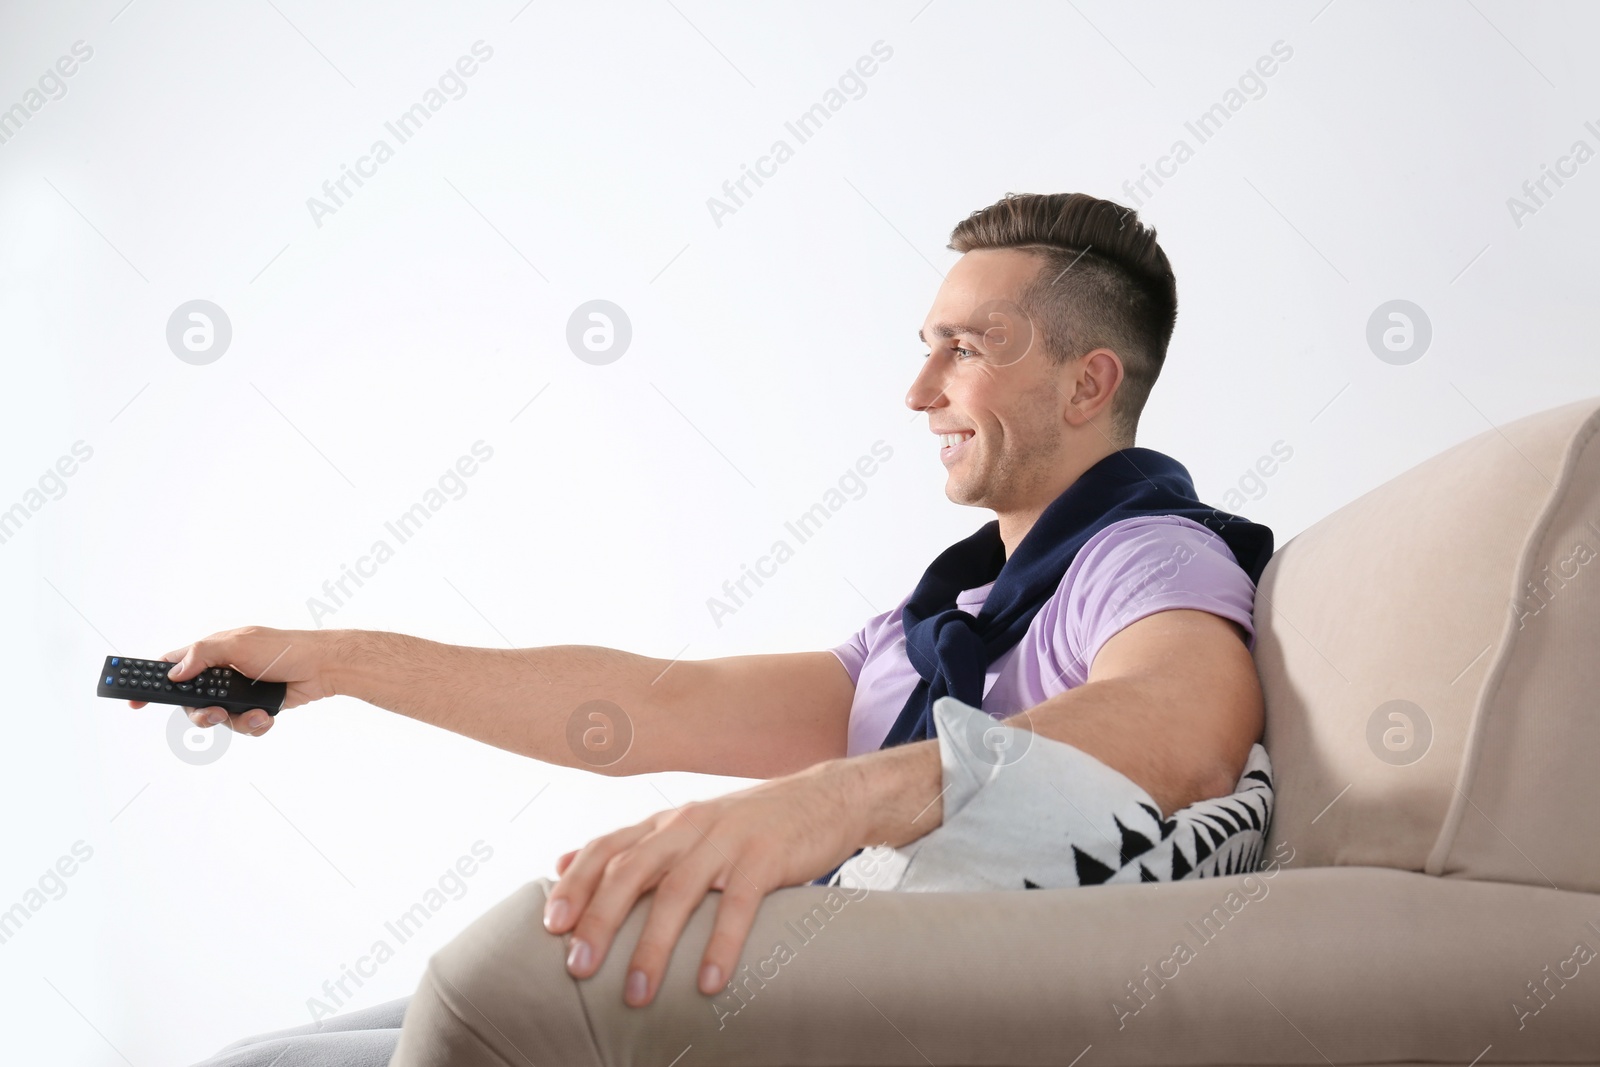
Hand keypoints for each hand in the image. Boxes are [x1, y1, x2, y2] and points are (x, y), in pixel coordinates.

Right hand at [126, 625, 338, 736]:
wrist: (322, 668)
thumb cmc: (283, 648)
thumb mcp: (238, 644)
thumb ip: (203, 654)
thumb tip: (174, 673)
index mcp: (211, 653)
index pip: (172, 666)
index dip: (151, 682)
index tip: (134, 702)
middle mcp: (221, 674)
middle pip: (191, 703)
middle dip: (201, 713)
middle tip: (214, 714)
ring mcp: (238, 692)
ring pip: (218, 719)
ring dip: (235, 720)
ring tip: (254, 713)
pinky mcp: (256, 708)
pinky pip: (243, 726)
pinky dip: (254, 724)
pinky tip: (267, 715)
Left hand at [541, 761, 864, 1007]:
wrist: (825, 798)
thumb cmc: (749, 824)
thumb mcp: (686, 827)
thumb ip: (628, 846)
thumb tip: (561, 861)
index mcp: (666, 822)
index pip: (608, 847)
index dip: (576, 884)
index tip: (551, 926)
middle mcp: (689, 825)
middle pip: (632, 870)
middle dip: (600, 920)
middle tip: (579, 968)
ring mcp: (728, 838)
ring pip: (679, 890)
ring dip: (654, 945)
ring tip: (638, 992)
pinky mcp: (766, 855)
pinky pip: (738, 904)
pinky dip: (721, 944)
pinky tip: (708, 981)